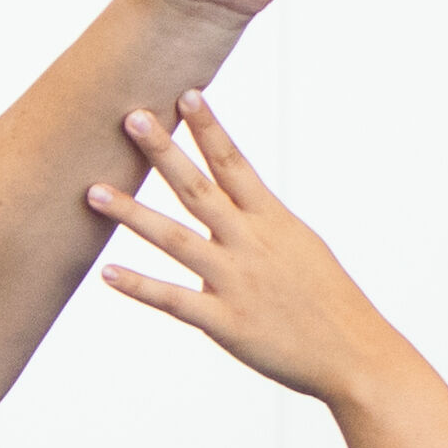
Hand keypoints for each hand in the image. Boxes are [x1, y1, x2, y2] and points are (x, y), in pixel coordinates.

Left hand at [91, 100, 427, 414]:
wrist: (355, 355)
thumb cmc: (329, 301)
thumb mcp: (300, 246)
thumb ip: (260, 224)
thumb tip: (229, 208)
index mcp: (273, 220)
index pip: (236, 163)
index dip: (211, 128)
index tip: (187, 92)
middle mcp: (251, 243)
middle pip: (199, 189)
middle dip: (165, 152)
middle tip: (132, 117)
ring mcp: (236, 281)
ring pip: (175, 239)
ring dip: (132, 213)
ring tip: (93, 190)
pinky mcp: (226, 322)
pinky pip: (174, 300)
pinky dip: (139, 286)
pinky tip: (107, 272)